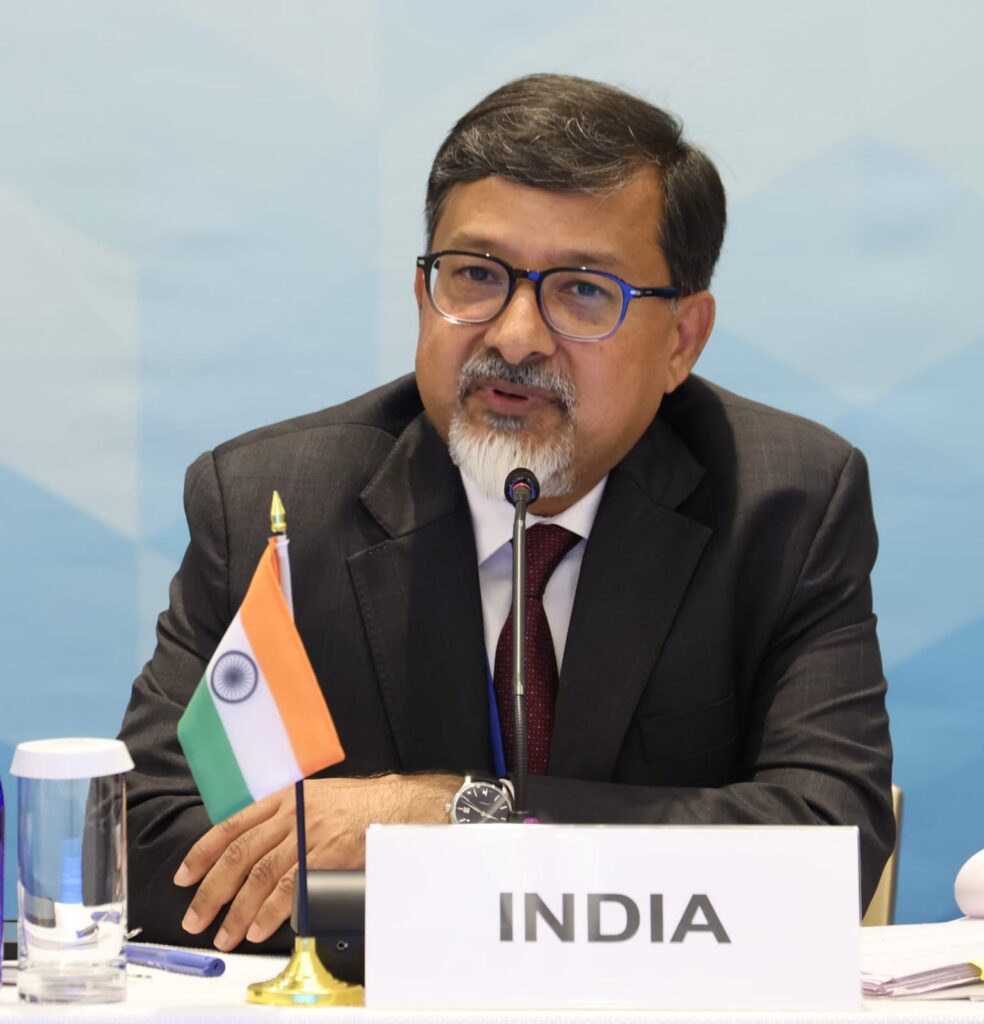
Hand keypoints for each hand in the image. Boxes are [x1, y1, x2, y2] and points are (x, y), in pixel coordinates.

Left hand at [173, 773, 459, 950]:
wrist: (398, 805)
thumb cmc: (359, 806)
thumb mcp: (315, 800)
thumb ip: (284, 820)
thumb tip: (253, 854)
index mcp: (284, 798)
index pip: (232, 825)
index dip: (202, 852)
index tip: (185, 876)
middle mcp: (292, 814)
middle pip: (239, 855)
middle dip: (211, 890)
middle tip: (196, 917)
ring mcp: (309, 835)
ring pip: (260, 876)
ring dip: (238, 911)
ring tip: (226, 934)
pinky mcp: (327, 856)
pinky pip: (290, 889)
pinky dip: (271, 912)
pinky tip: (259, 928)